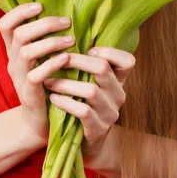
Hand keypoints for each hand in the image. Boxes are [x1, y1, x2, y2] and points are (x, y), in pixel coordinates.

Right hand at [0, 2, 74, 143]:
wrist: (38, 121)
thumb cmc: (46, 81)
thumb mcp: (40, 57)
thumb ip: (44, 37)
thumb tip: (63, 10)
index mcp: (14, 49)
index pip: (5, 24)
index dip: (20, 11)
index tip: (41, 5)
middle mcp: (13, 61)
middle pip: (20, 34)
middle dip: (45, 24)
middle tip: (67, 22)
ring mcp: (19, 77)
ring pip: (27, 52)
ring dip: (51, 42)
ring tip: (71, 40)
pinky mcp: (29, 93)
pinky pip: (36, 75)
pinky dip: (53, 63)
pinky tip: (67, 58)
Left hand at [43, 46, 135, 161]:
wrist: (88, 143)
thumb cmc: (85, 104)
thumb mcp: (92, 83)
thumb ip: (89, 65)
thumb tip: (69, 34)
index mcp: (118, 81)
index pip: (128, 61)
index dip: (109, 51)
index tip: (88, 49)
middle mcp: (118, 95)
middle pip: (103, 68)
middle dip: (76, 60)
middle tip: (55, 58)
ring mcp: (110, 113)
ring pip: (91, 90)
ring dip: (66, 83)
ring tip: (49, 80)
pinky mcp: (98, 129)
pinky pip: (82, 111)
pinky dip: (65, 102)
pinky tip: (53, 98)